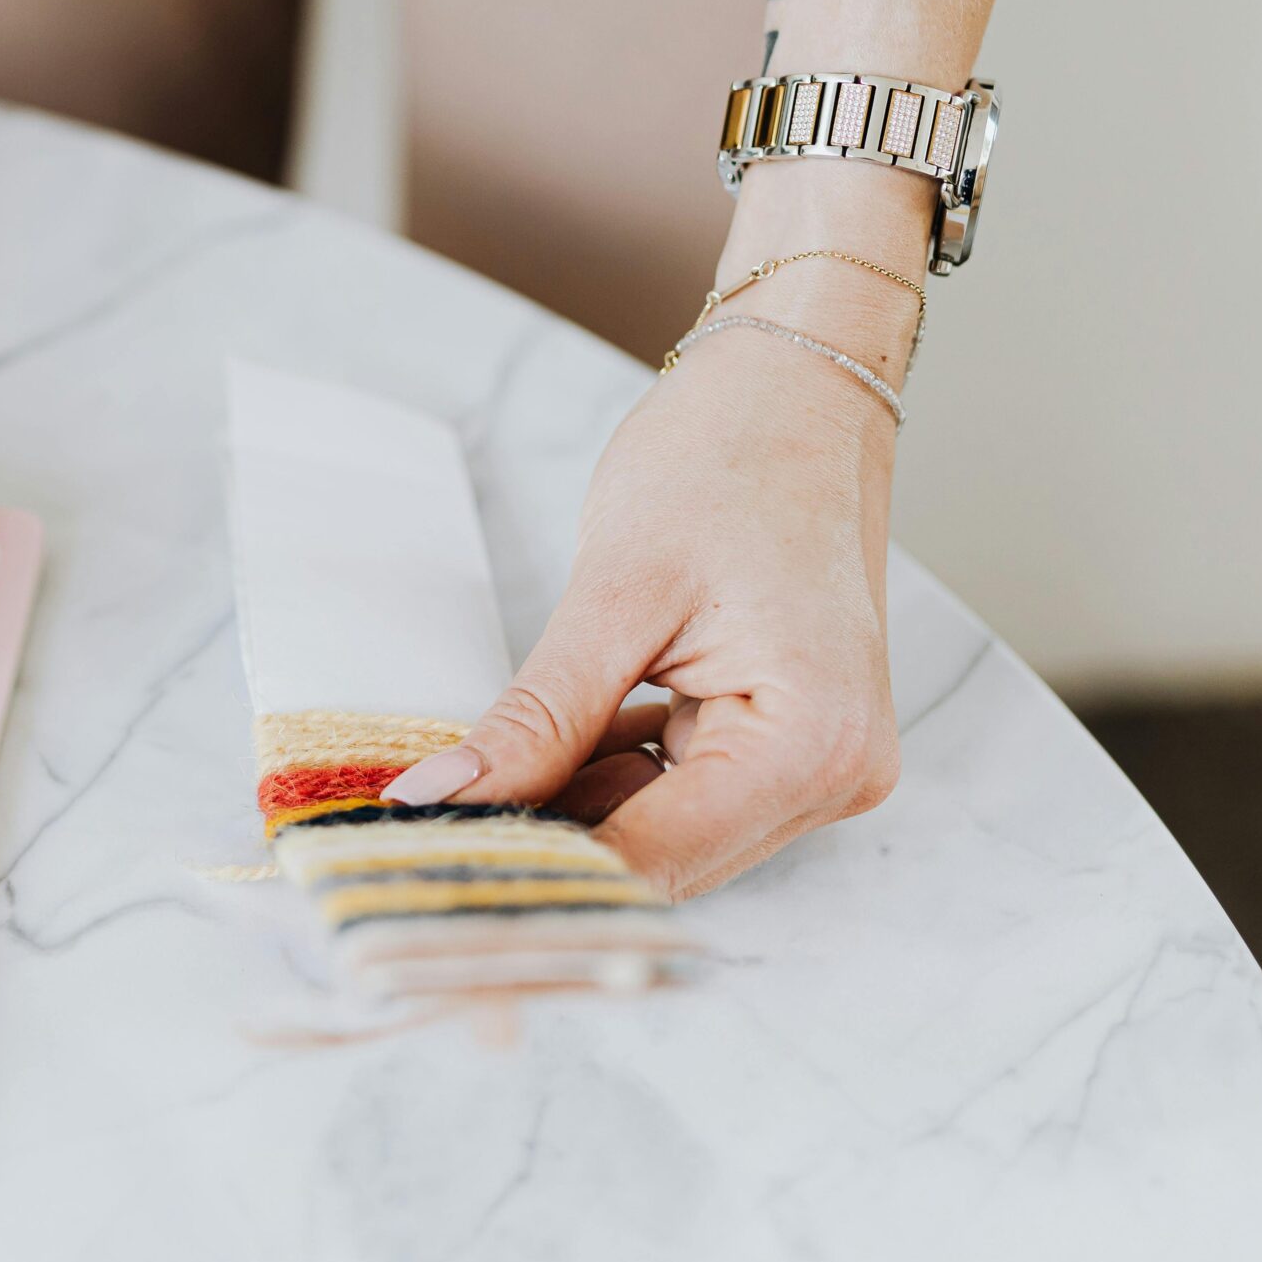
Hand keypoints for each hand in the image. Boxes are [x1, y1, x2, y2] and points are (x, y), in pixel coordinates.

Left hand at [383, 281, 907, 897]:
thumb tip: (438, 805)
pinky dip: (606, 773)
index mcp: (811, 745)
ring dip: (569, 806)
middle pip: (657, 863)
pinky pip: (678, 794)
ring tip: (492, 752)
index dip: (530, 873)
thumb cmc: (726, 459)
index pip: (649, 861)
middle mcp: (836, 777)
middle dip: (544, 841)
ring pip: (660, 836)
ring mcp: (820, 768)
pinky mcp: (788, 747)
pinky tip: (560, 727)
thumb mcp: (613, 595)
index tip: (425, 864)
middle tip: (430, 818)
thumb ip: (534, 722)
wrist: (801, 388)